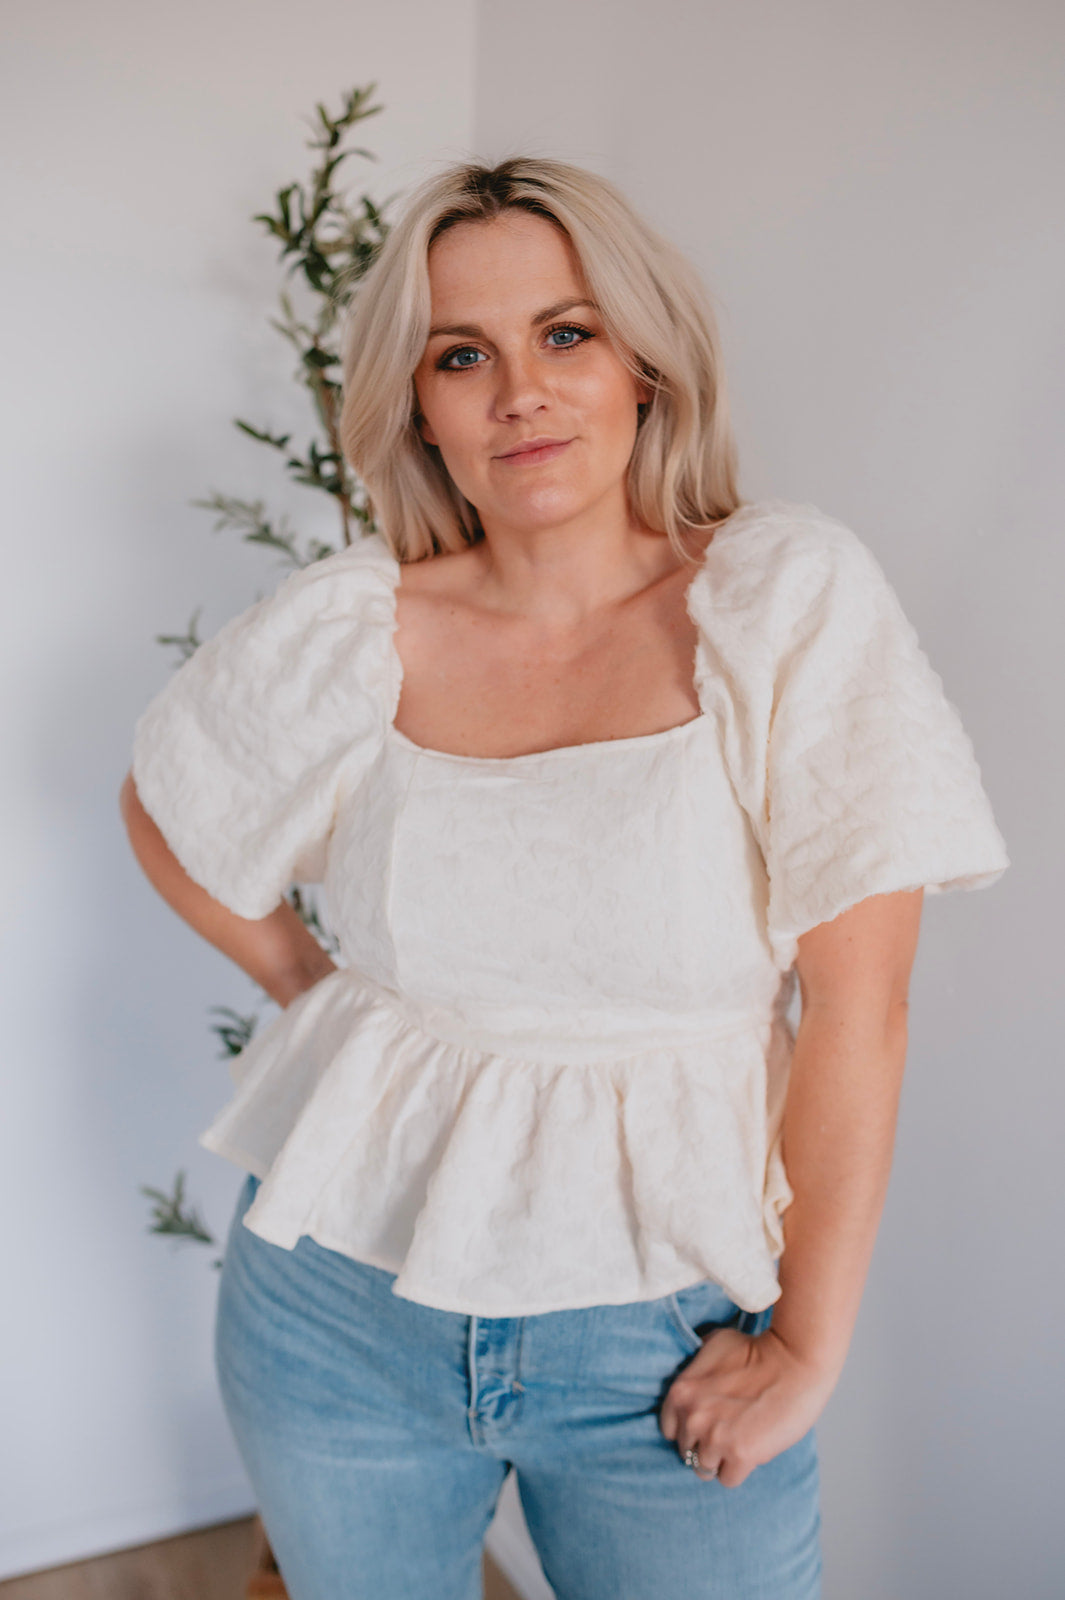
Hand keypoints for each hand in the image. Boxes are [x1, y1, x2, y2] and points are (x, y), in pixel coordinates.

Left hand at [658, 1325, 836, 1487]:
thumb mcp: (713, 1345)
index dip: (690, 1430)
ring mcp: (715, 1438)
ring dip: (722, 1460)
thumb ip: (695, 1369)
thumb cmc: (758, 1350)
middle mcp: (692, 1417)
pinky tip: (753, 1449)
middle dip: (706, 1445)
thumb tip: (690, 1384)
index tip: (708, 1425)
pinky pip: (728, 1479)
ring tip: (741, 1441)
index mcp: (680, 1392)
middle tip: (730, 1431)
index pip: (670, 1431)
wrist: (794, 1360)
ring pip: (704, 1470)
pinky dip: (739, 1469)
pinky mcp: (740, 1454)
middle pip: (687, 1453)